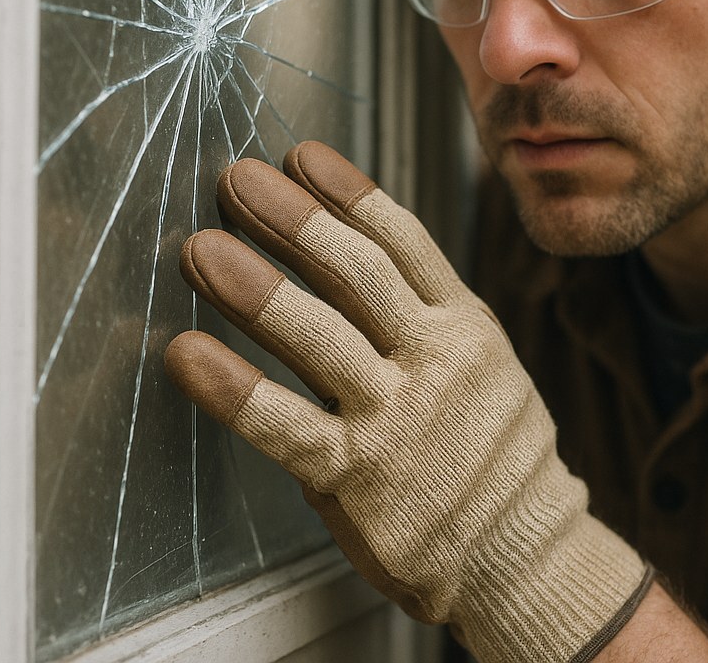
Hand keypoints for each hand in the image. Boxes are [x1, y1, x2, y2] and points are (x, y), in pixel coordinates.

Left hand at [165, 141, 647, 660]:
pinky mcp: (360, 478)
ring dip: (253, 286)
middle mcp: (437, 359)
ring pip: (319, 335)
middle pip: (357, 272)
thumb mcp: (480, 357)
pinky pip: (286, 424)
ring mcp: (399, 418)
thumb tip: (349, 240)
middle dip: (292, 220)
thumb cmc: (487, 444)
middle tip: (237, 181)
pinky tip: (188, 353)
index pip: (404, 240)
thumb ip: (423, 307)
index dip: (348, 194)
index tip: (299, 158)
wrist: (519, 549)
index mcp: (465, 322)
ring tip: (201, 247)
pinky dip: (232, 386)